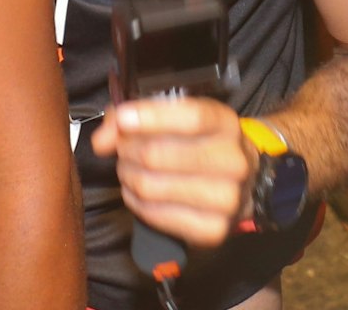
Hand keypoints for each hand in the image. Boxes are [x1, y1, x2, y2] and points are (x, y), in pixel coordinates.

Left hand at [89, 97, 257, 248]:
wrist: (244, 183)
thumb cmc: (200, 144)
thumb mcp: (177, 117)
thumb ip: (134, 118)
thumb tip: (103, 139)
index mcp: (225, 124)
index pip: (190, 118)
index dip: (151, 117)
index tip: (123, 119)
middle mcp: (232, 161)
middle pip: (157, 156)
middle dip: (127, 150)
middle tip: (122, 149)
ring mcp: (226, 199)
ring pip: (150, 187)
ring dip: (127, 176)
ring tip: (128, 169)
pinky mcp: (213, 230)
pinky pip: (154, 215)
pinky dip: (136, 202)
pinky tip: (138, 191)